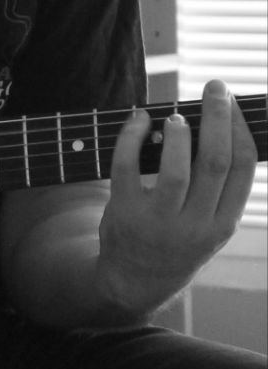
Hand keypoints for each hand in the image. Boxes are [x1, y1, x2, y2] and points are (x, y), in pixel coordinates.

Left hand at [96, 79, 260, 311]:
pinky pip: (127, 169)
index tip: (234, 101)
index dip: (240, 129)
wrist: (135, 280)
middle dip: (217, 118)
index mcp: (224, 222)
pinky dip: (131, 139)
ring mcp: (160, 221)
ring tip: (176, 115)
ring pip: (175, 171)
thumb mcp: (210, 223)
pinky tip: (138, 120)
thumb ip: (219, 186)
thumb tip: (221, 124)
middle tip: (214, 87)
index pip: (242, 168)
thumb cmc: (178, 239)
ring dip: (177, 135)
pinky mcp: (125, 214)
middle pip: (214, 162)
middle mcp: (196, 224)